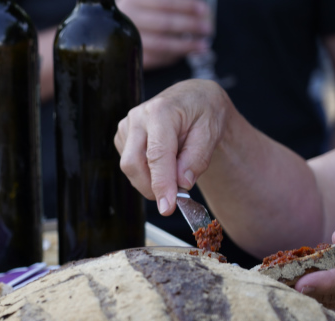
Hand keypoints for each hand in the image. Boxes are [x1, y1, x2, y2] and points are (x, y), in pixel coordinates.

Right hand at [115, 79, 231, 214]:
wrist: (193, 98)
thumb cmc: (204, 112)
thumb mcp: (212, 132)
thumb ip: (197, 158)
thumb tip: (181, 183)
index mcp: (161, 111)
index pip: (156, 155)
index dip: (160, 184)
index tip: (167, 207)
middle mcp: (138, 117)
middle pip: (134, 164)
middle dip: (152, 187)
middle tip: (174, 198)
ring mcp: (126, 126)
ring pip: (130, 167)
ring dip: (151, 179)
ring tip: (174, 168)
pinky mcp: (122, 136)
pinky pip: (130, 164)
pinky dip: (147, 172)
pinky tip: (162, 161)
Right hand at [117, 0, 212, 69]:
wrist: (108, 34)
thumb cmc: (137, 15)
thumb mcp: (148, 5)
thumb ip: (167, 5)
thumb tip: (196, 7)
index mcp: (134, 0)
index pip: (164, 3)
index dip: (186, 6)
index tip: (203, 10)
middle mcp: (128, 18)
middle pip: (164, 23)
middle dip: (190, 26)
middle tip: (206, 29)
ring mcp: (127, 39)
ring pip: (161, 44)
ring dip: (185, 46)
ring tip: (201, 46)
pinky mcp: (129, 56)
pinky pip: (155, 59)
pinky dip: (171, 58)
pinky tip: (183, 54)